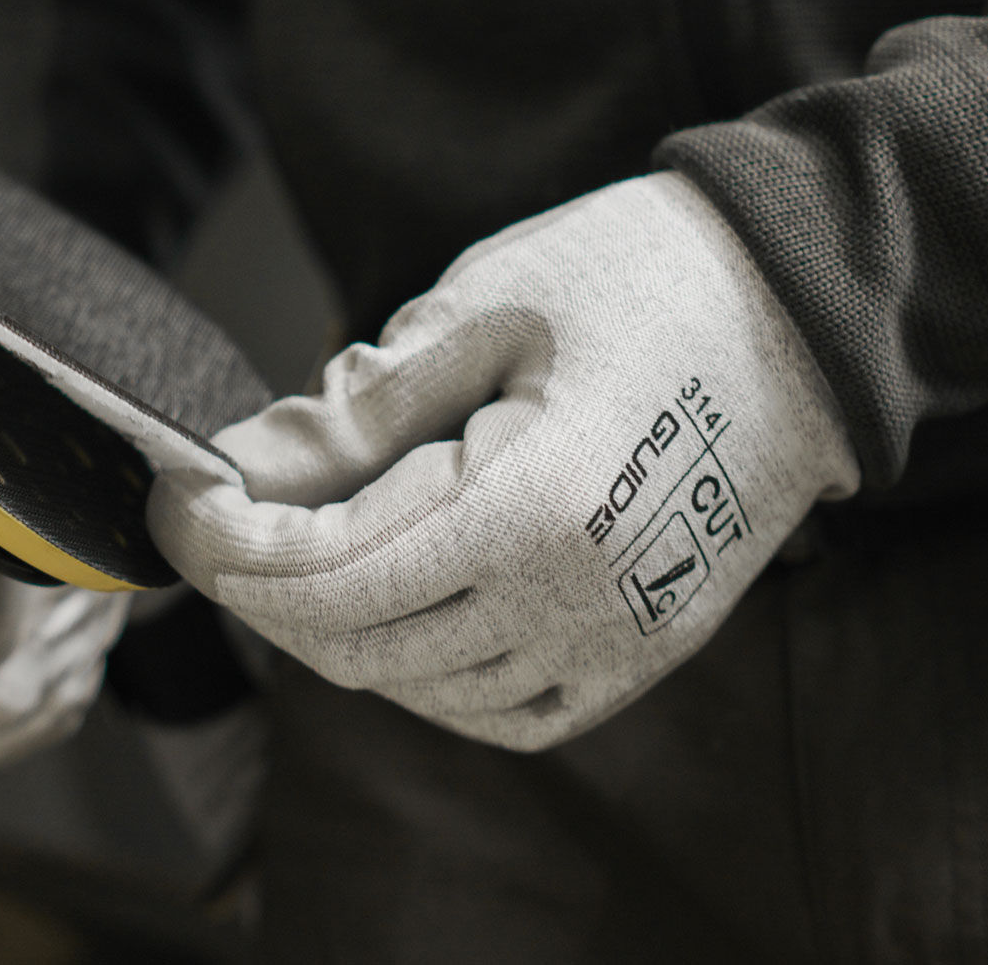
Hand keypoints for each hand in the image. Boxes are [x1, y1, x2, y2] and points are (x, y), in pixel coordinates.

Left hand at [148, 173, 857, 749]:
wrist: (810, 310)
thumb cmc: (642, 278)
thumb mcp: (482, 303)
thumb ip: (356, 404)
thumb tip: (242, 466)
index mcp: (530, 504)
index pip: (329, 572)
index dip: (231, 548)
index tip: (177, 503)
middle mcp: (576, 599)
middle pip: (358, 642)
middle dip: (264, 588)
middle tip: (221, 522)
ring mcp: (618, 641)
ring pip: (418, 686)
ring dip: (335, 628)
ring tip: (301, 545)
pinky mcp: (645, 653)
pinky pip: (501, 710)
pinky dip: (424, 671)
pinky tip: (396, 605)